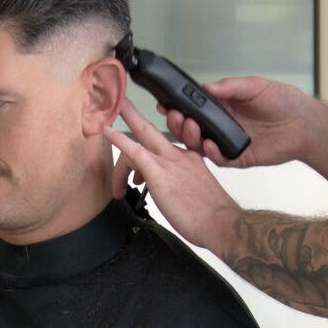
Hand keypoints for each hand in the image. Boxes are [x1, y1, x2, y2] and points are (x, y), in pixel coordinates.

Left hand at [104, 98, 240, 252]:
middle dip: (132, 114)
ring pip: (138, 140)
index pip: (162, 146)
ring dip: (119, 152)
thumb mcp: (197, 195)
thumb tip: (170, 197)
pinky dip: (118, 138)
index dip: (148, 143)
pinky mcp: (158, 172)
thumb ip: (183, 189)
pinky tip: (107, 132)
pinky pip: (134, 149)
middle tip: (118, 104)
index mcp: (189, 160)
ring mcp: (168, 161)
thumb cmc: (210, 217)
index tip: (139, 150)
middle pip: (149, 130)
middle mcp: (178, 156)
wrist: (220, 223)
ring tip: (116, 186)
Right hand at [161, 75, 316, 168]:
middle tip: (176, 117)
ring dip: (191, 138)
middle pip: (191, 129)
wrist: (304, 123)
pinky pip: (220, 159)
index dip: (178, 107)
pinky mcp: (238, 158)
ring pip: (200, 145)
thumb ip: (230, 87)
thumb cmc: (283, 101)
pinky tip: (209, 145)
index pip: (193, 109)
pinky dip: (212, 153)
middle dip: (179, 124)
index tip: (165, 104)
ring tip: (191, 129)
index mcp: (222, 107)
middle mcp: (222, 125)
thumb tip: (206, 88)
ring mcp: (228, 143)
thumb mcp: (254, 86)